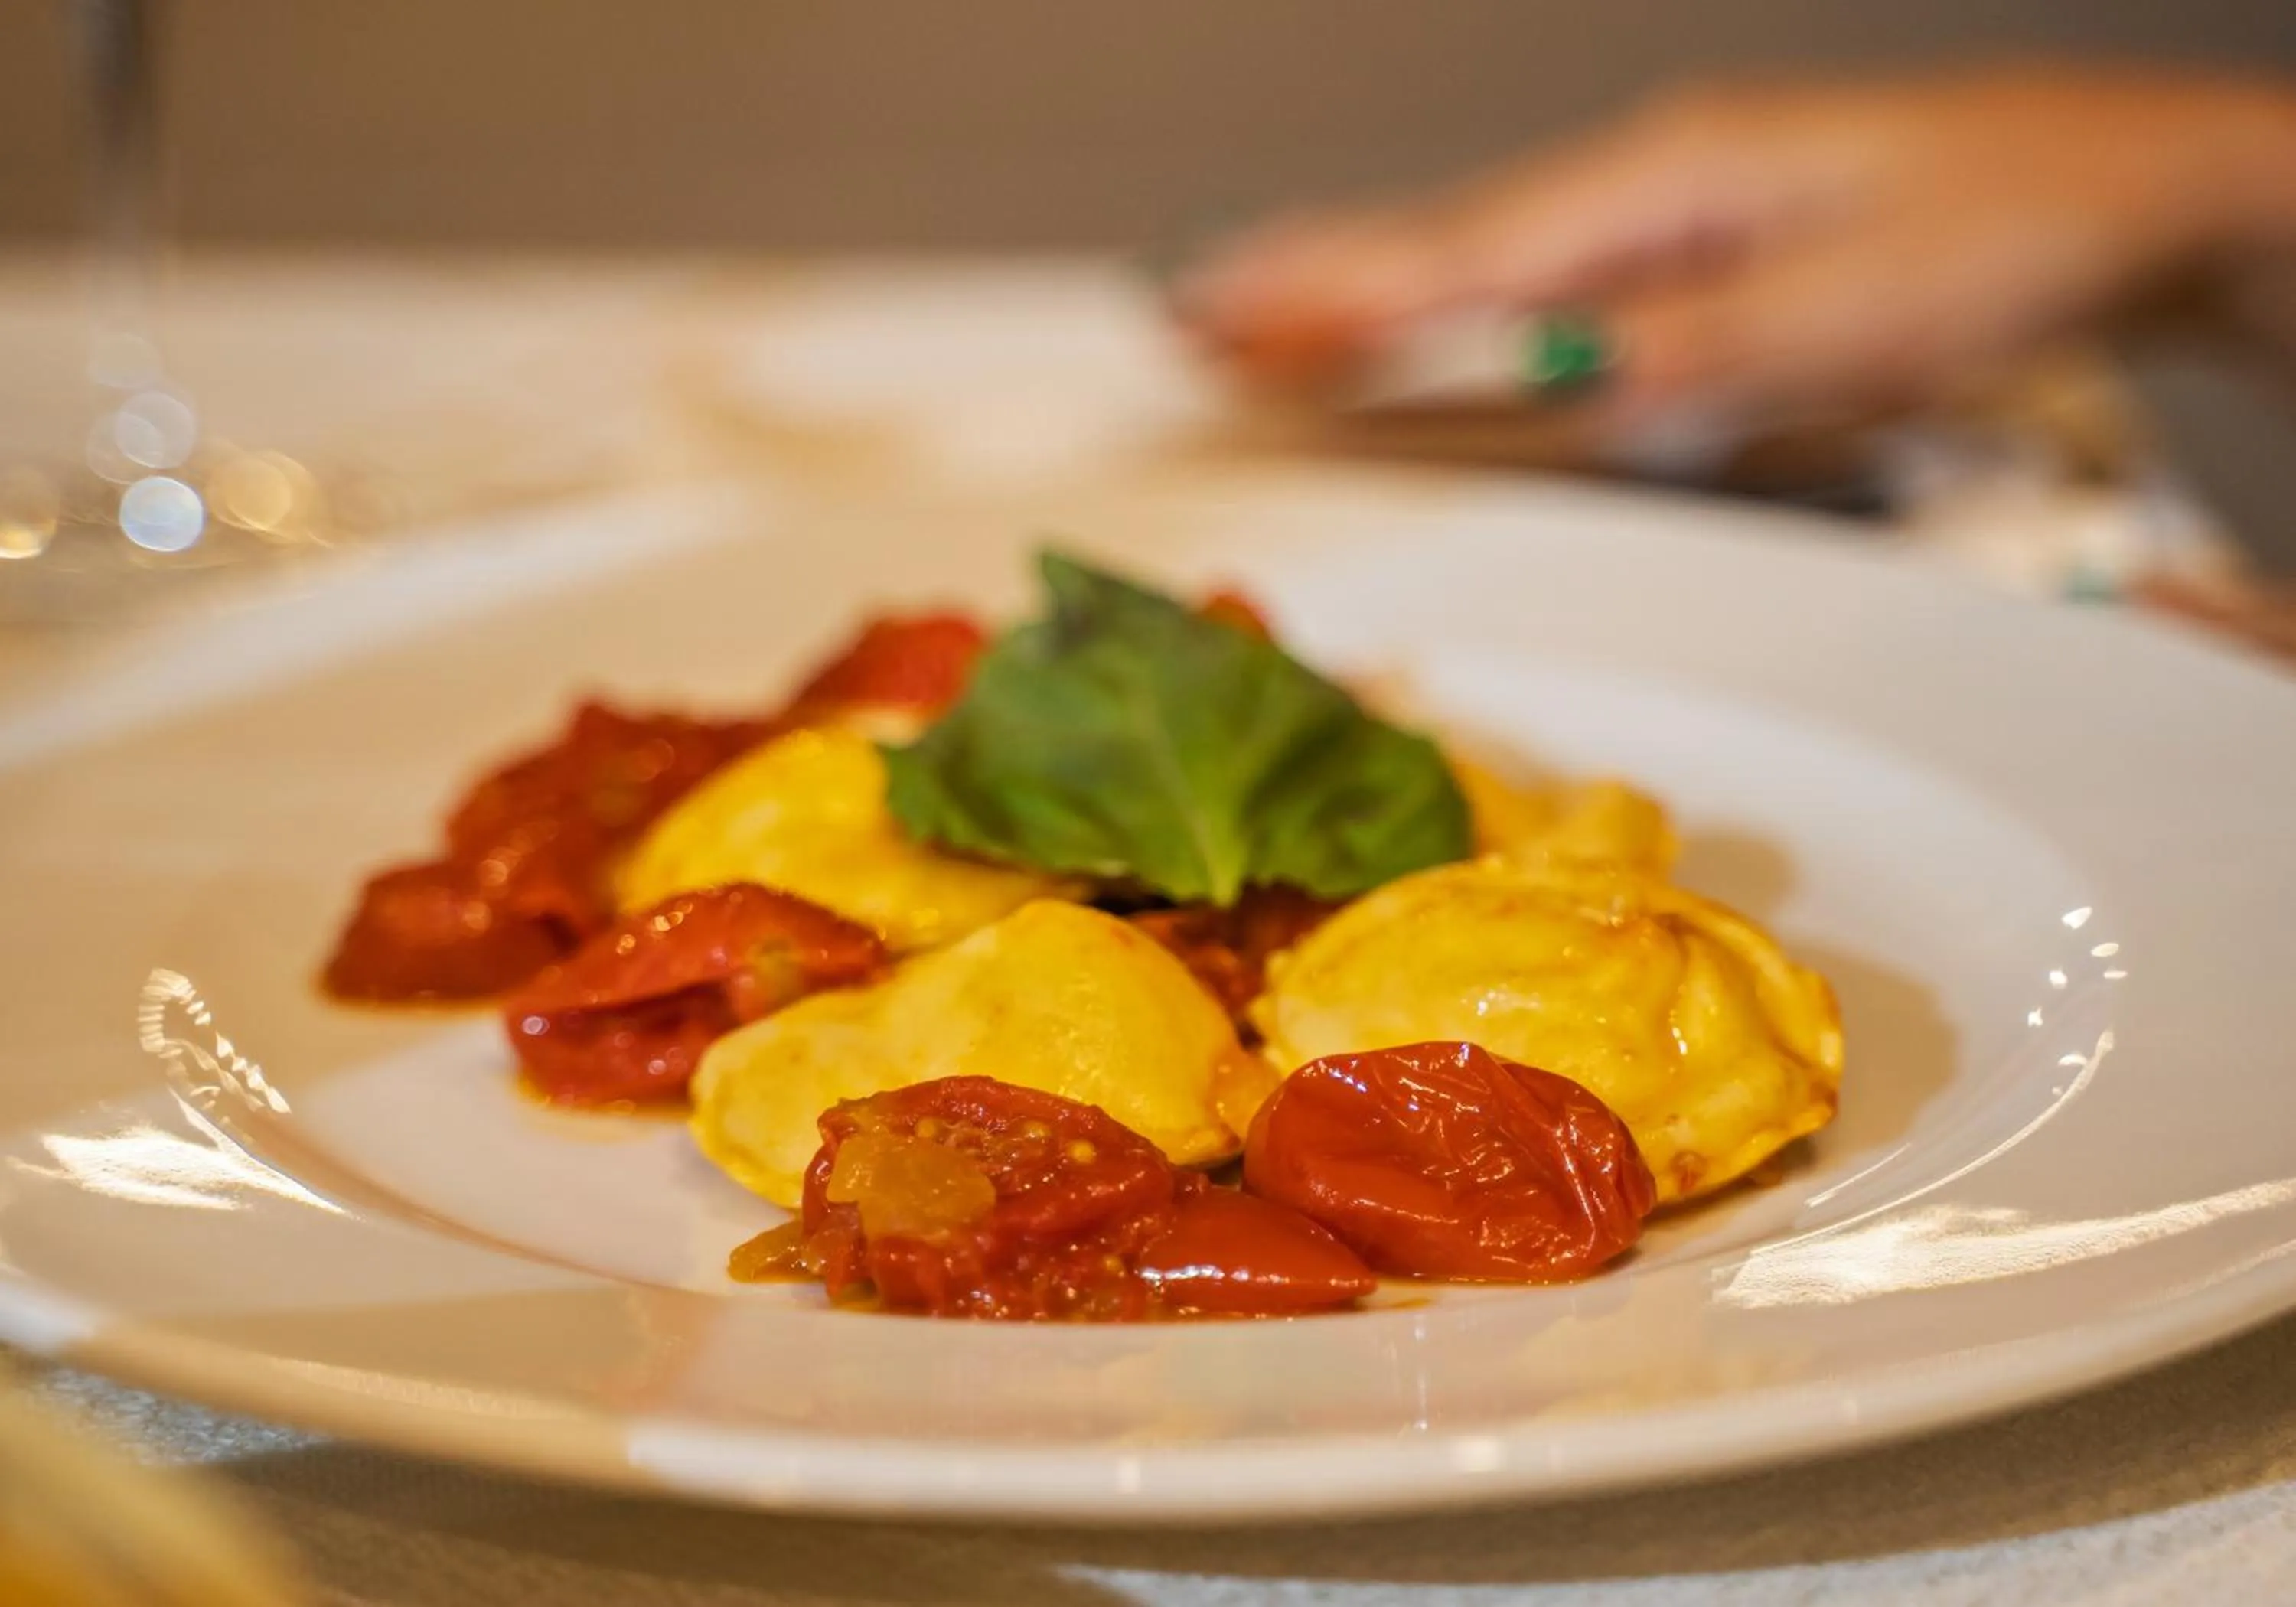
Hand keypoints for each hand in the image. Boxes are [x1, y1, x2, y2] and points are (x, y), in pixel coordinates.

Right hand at [1179, 67, 2295, 435]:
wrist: (2132, 194)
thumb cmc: (2014, 232)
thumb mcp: (1853, 311)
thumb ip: (1687, 349)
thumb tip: (1545, 384)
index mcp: (1668, 179)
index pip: (1461, 255)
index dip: (1333, 300)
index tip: (1221, 320)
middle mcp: (1650, 180)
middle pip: (1442, 240)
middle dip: (1306, 277)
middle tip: (1180, 312)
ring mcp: (1670, 206)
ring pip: (1480, 254)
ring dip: (1362, 287)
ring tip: (1252, 312)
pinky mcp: (1694, 246)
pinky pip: (1538, 279)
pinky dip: (1450, 301)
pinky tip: (1414, 319)